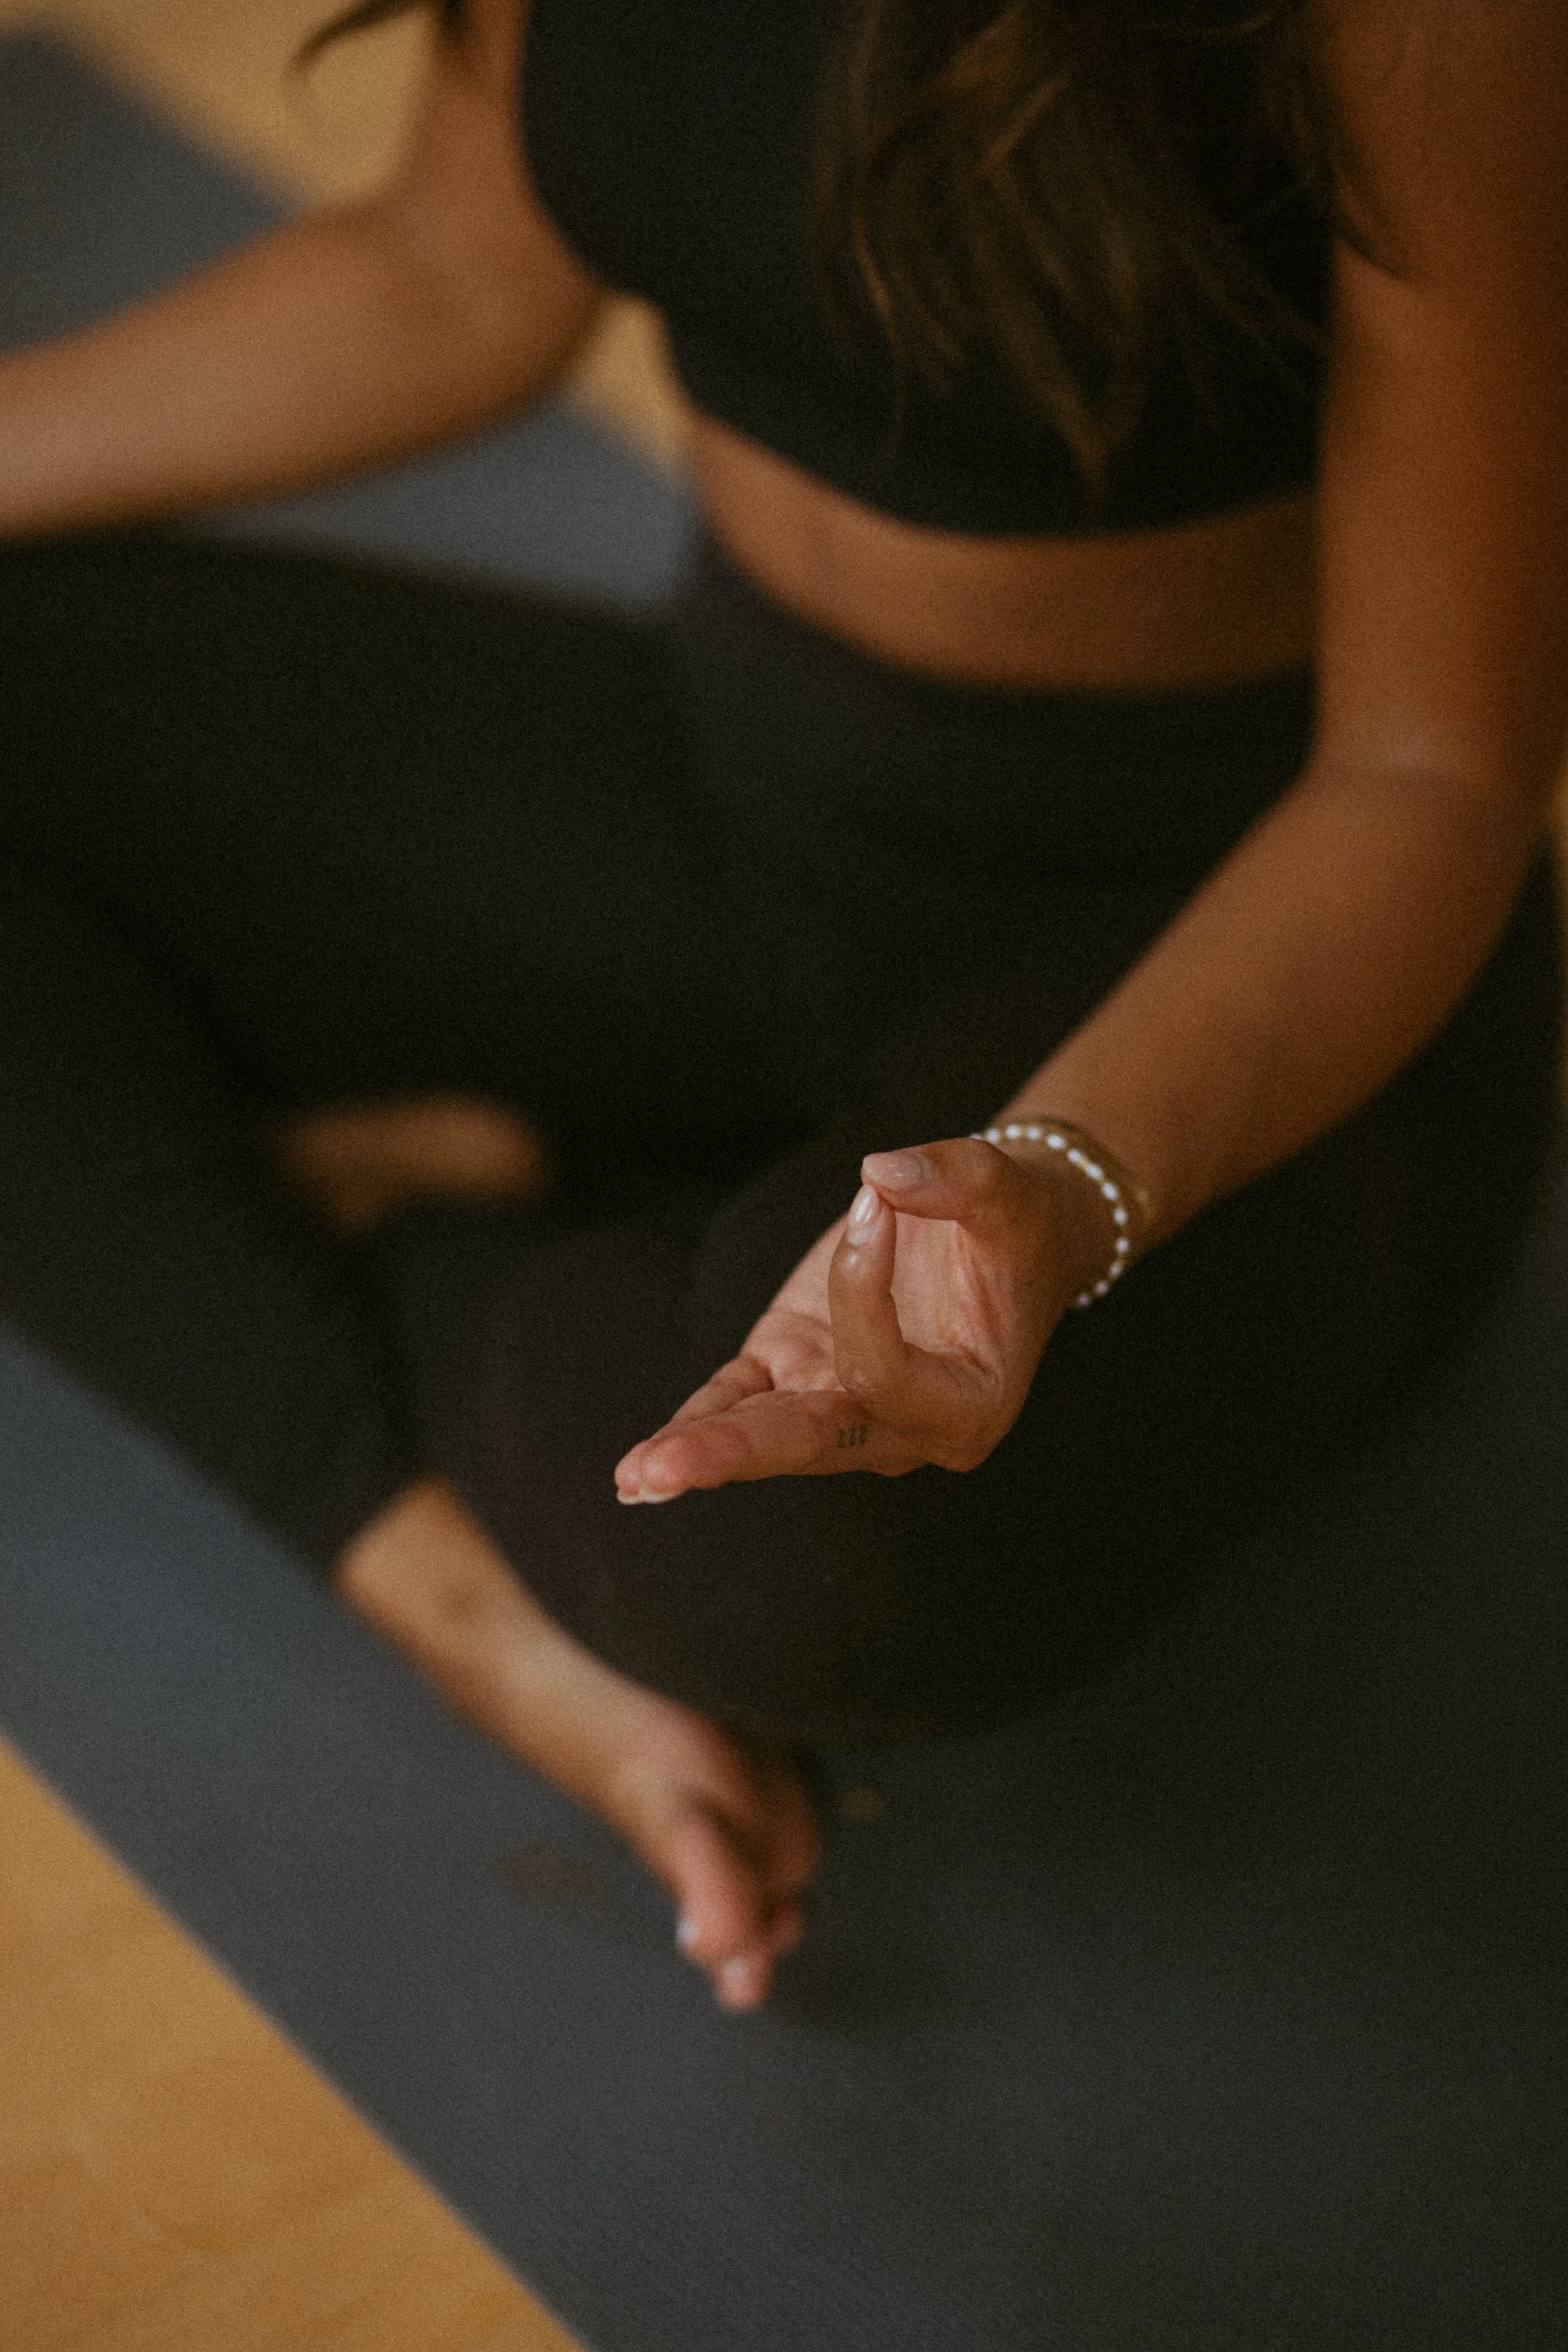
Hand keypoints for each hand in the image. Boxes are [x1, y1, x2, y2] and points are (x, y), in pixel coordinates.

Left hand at [615, 1138, 1107, 1500]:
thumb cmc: (1016, 1223)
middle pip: (812, 1441)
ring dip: (699, 1451)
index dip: (862, 1291)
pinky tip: (641, 1466)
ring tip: (634, 1477)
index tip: (875, 1201)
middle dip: (734, 1452)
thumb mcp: (1008, 1192)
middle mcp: (902, 1430)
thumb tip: (879, 1175)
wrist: (1005, 1236)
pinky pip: (741, 1404)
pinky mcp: (797, 1372)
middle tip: (660, 1472)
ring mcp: (842, 1405)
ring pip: (766, 1434)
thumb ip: (955, 1181)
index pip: (884, 1375)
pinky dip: (696, 1424)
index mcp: (966, 1407)